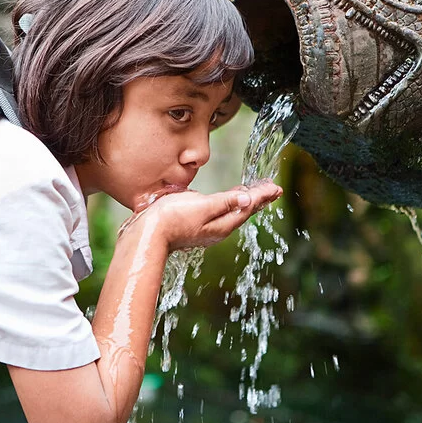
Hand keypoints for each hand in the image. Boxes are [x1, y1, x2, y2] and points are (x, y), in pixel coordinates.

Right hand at [121, 180, 282, 250]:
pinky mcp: (193, 224)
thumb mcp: (202, 206)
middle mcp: (216, 228)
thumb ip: (225, 202)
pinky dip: (228, 203)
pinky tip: (224, 201)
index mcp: (222, 224)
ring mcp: (205, 228)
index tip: (276, 187)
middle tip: (271, 189)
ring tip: (253, 193)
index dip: (262, 195)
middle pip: (242, 211)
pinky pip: (218, 212)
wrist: (145, 235)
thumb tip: (247, 199)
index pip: (248, 207)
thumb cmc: (171, 219)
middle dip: (257, 199)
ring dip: (244, 200)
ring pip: (231, 211)